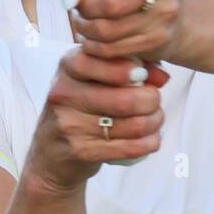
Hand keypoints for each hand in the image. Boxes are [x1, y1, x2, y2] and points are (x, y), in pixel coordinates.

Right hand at [25, 44, 169, 192]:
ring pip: (132, 125)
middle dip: (152, 100)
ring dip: (154, 122)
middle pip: (125, 99)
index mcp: (68, 66)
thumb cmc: (82, 107)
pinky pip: (129, 148)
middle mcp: (64, 93)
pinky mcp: (80, 150)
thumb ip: (128, 68)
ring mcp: (70, 124)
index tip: (142, 75)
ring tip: (155, 119)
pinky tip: (152, 138)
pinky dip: (149, 143)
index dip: (129, 69)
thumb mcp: (95, 79)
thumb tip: (161, 77)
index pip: (102, 60)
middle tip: (155, 101)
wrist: (52, 153)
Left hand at [59, 0, 186, 63]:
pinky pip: (113, 48)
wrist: (169, 13)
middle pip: (113, 2)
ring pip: (109, 29)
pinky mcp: (159, 39)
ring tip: (82, 22)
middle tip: (79, 7)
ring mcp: (165, 13)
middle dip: (86, 7)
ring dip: (86, 28)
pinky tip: (92, 38)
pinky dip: (95, 46)